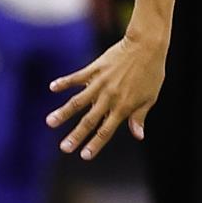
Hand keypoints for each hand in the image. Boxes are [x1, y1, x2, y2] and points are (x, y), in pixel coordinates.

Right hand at [46, 35, 166, 160]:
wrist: (147, 46)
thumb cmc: (152, 73)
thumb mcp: (150, 97)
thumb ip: (140, 116)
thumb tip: (138, 136)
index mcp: (124, 106)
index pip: (106, 130)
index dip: (95, 144)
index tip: (84, 156)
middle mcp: (110, 97)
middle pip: (89, 120)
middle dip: (76, 135)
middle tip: (63, 148)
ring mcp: (100, 83)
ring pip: (78, 101)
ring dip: (63, 113)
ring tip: (49, 122)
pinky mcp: (95, 69)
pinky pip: (77, 77)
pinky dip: (64, 82)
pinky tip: (52, 88)